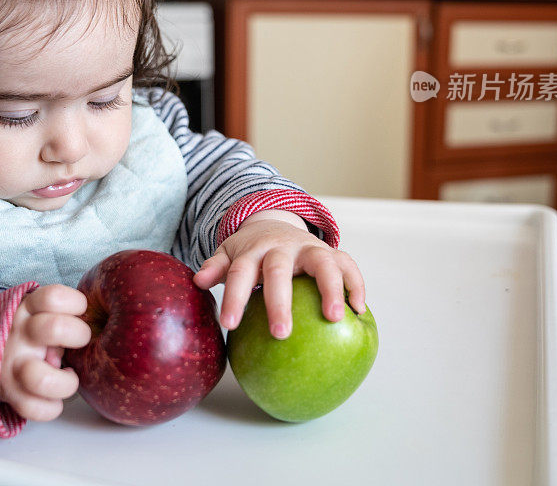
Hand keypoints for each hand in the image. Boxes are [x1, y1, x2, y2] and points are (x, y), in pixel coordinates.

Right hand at [0, 284, 90, 421]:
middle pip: (54, 329)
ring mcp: (10, 363)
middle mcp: (18, 333)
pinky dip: (52, 408)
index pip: (53, 296)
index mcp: (28, 307)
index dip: (76, 303)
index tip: (82, 310)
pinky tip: (56, 399)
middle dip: (78, 335)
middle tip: (82, 341)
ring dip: (65, 382)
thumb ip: (64, 314)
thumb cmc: (31, 330)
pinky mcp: (7, 393)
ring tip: (70, 376)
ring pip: (40, 378)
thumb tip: (102, 325)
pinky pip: (34, 409)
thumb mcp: (40, 311)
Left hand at [193, 210, 365, 339]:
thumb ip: (215, 266)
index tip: (230, 325)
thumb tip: (197, 281)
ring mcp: (310, 248)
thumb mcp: (229, 253)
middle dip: (280, 301)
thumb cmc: (251, 250)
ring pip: (323, 263)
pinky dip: (355, 284)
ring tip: (333, 318)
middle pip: (280, 271)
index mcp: (254, 251)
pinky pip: (348, 265)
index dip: (234, 297)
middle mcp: (282, 247)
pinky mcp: (332, 252)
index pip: (240, 274)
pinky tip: (358, 311)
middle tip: (280, 333)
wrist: (276, 223)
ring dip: (330, 288)